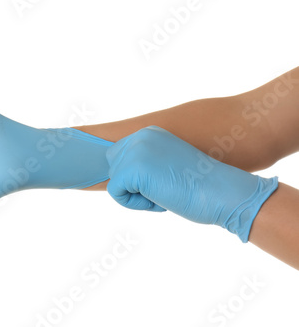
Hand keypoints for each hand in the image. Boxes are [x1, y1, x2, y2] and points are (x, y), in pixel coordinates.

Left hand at [106, 126, 277, 241]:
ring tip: (165, 192)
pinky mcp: (132, 169)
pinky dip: (135, 204)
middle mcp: (141, 136)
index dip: (137, 177)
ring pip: (115, 180)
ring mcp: (136, 150)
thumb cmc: (201, 187)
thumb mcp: (167, 165)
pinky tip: (160, 200)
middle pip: (114, 167)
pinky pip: (116, 193)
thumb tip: (119, 174)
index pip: (120, 156)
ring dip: (136, 195)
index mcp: (150, 133)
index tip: (164, 181)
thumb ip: (146, 162)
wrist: (223, 193)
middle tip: (163, 188)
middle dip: (132, 184)